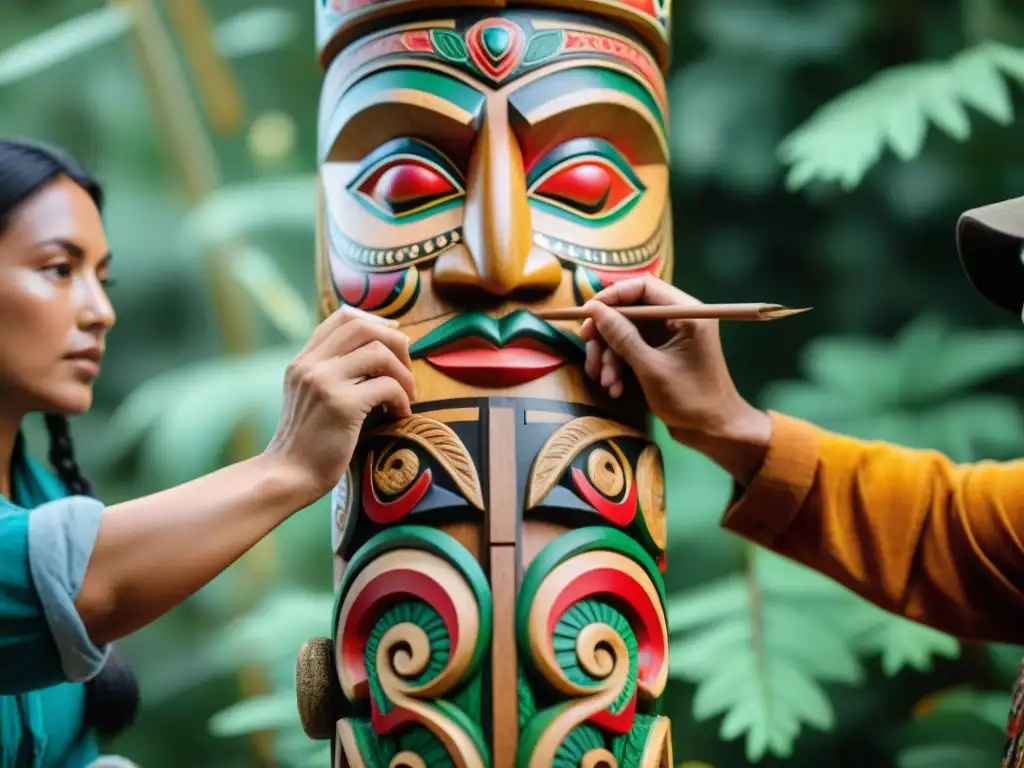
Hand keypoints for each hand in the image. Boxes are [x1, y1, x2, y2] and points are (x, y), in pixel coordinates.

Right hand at [263, 306, 415, 501]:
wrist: (288, 475)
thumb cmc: (307, 442)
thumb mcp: (309, 397)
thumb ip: (330, 373)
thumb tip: (375, 355)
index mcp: (302, 360)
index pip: (342, 318)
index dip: (376, 321)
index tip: (396, 337)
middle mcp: (310, 365)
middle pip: (363, 328)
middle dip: (395, 342)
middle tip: (407, 369)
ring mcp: (324, 383)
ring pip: (379, 353)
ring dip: (403, 373)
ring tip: (407, 395)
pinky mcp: (341, 405)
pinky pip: (387, 386)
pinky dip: (402, 398)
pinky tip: (400, 414)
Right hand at [578, 276, 770, 481]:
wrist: (713, 430)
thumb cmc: (690, 398)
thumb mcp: (650, 367)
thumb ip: (622, 336)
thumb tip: (594, 310)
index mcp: (685, 312)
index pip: (642, 286)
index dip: (611, 297)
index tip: (587, 314)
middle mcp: (678, 317)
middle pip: (630, 310)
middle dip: (607, 334)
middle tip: (588, 351)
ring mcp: (670, 335)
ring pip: (627, 331)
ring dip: (611, 356)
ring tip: (605, 382)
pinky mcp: (662, 352)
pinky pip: (632, 348)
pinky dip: (620, 365)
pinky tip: (615, 388)